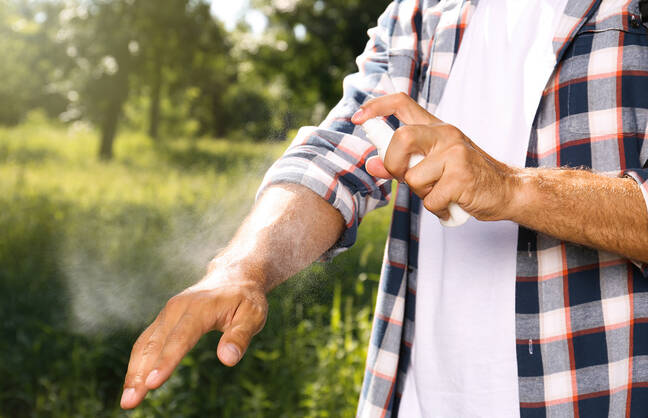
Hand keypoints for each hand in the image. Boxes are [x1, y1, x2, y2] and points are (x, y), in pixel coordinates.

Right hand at [120, 262, 267, 408]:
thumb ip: (240, 337)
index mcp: (200, 307)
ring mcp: (167, 313)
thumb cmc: (245, 299)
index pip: (181, 337)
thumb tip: (227, 360)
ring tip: (127, 401)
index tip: (153, 384)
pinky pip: (146, 342)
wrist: (233, 276)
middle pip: (156, 343)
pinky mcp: (164, 320)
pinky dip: (138, 363)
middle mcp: (177, 308)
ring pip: (146, 344)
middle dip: (141, 374)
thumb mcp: (253, 316)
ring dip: (134, 372)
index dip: (166, 361)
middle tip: (129, 403)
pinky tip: (134, 384)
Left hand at [351, 92, 519, 220]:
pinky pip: (430, 199)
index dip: (376, 107)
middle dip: (394, 165)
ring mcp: (455, 153)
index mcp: (436, 128)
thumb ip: (401, 163)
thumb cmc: (467, 178)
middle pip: (401, 138)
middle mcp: (445, 134)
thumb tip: (370, 163)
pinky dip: (437, 210)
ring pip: (413, 177)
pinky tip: (451, 204)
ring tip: (442, 192)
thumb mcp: (432, 166)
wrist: (508, 191)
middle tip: (406, 178)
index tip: (358, 118)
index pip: (402, 103)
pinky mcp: (462, 176)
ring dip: (422, 194)